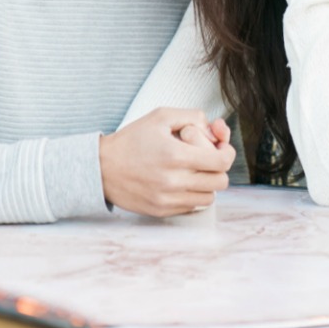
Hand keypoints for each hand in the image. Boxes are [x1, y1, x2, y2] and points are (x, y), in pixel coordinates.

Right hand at [99, 108, 233, 217]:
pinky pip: (192, 207)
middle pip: (220, 182)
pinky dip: (192, 195)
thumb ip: (194, 118)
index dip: (227, 153)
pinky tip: (181, 182)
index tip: (221, 149)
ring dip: (207, 184)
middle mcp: (173, 181)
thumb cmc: (132, 139)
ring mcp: (167, 199)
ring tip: (194, 172)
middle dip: (219, 168)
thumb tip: (216, 131)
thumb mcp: (161, 116)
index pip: (222, 162)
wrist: (100, 168)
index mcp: (176, 155)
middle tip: (208, 160)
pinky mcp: (161, 211)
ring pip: (209, 198)